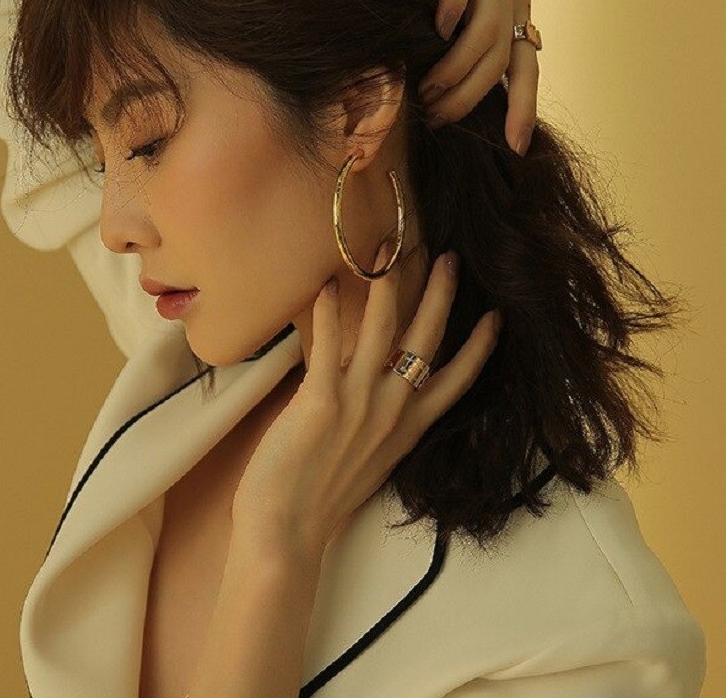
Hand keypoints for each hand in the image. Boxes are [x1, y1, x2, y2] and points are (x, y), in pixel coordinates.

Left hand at [231, 246, 501, 561]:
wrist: (287, 533)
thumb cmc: (323, 496)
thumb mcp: (370, 459)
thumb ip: (380, 420)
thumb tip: (373, 381)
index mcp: (409, 428)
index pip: (457, 382)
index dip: (479, 348)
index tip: (496, 317)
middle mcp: (393, 411)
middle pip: (427, 342)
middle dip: (441, 296)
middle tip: (449, 257)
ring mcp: (361, 405)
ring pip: (384, 332)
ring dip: (389, 286)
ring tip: (389, 250)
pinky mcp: (322, 402)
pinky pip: (330, 346)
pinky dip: (328, 313)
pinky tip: (326, 285)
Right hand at [420, 0, 538, 155]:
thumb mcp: (450, 22)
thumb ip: (459, 52)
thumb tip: (449, 102)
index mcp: (513, 9)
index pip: (525, 67)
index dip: (524, 108)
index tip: (515, 147)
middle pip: (501, 57)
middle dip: (468, 98)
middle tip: (437, 118)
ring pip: (486, 30)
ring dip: (455, 69)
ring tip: (427, 89)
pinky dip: (452, 8)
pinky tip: (436, 29)